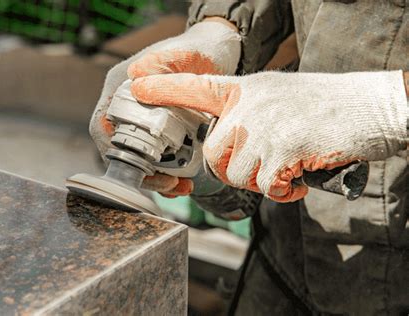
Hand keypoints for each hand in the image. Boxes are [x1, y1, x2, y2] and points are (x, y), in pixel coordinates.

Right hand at [89, 19, 239, 196]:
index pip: (104, 124)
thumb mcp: (186, 53)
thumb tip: (135, 77)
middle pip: (119, 148)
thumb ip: (163, 62)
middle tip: (170, 185)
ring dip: (155, 177)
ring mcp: (141, 118)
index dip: (117, 150)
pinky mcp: (157, 128)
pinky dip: (166, 172)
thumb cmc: (201, 50)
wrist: (218, 53)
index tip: (143, 166)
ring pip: (137, 156)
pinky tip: (183, 181)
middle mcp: (126, 104)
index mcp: (121, 84)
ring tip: (180, 187)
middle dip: (141, 173)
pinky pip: (154, 156)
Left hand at [130, 71, 406, 201]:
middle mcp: (250, 106)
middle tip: (262, 168)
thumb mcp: (279, 97)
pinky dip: (284, 190)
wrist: (369, 106)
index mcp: (247, 91)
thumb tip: (231, 148)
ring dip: (262, 180)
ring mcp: (265, 127)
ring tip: (289, 168)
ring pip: (238, 174)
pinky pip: (266, 186)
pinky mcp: (283, 150)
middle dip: (233, 170)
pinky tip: (301, 176)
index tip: (136, 86)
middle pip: (214, 154)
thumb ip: (250, 117)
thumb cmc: (326, 106)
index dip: (165, 88)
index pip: (198, 87)